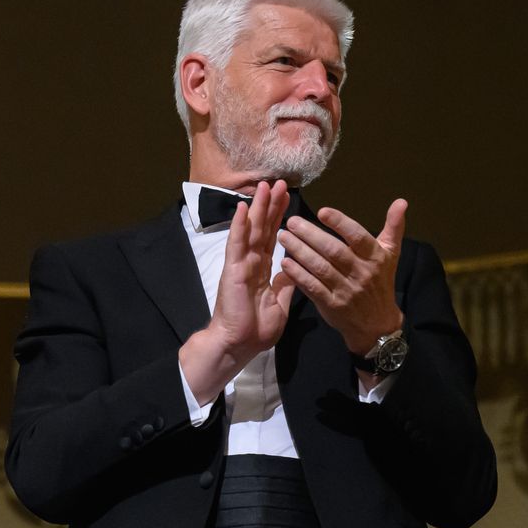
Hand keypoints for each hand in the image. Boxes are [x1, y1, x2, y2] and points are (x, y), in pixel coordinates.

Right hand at [180, 180, 296, 403]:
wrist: (239, 345)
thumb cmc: (256, 330)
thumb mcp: (280, 304)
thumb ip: (286, 286)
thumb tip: (295, 271)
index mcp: (263, 270)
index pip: (274, 237)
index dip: (280, 217)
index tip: (288, 198)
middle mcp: (252, 262)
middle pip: (263, 228)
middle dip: (271, 205)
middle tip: (279, 183)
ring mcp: (241, 264)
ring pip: (250, 230)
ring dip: (257, 208)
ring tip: (263, 186)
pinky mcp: (233, 270)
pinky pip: (236, 244)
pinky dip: (239, 226)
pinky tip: (241, 208)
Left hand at [279, 198, 407, 354]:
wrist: (377, 323)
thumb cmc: (381, 281)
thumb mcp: (391, 254)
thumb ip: (393, 227)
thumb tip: (401, 201)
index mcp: (376, 257)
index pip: (358, 237)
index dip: (340, 223)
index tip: (322, 211)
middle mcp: (362, 273)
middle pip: (334, 251)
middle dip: (311, 235)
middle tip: (291, 221)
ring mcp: (346, 291)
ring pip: (320, 268)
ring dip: (300, 251)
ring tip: (283, 236)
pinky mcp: (332, 305)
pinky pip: (313, 288)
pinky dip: (298, 275)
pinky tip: (285, 263)